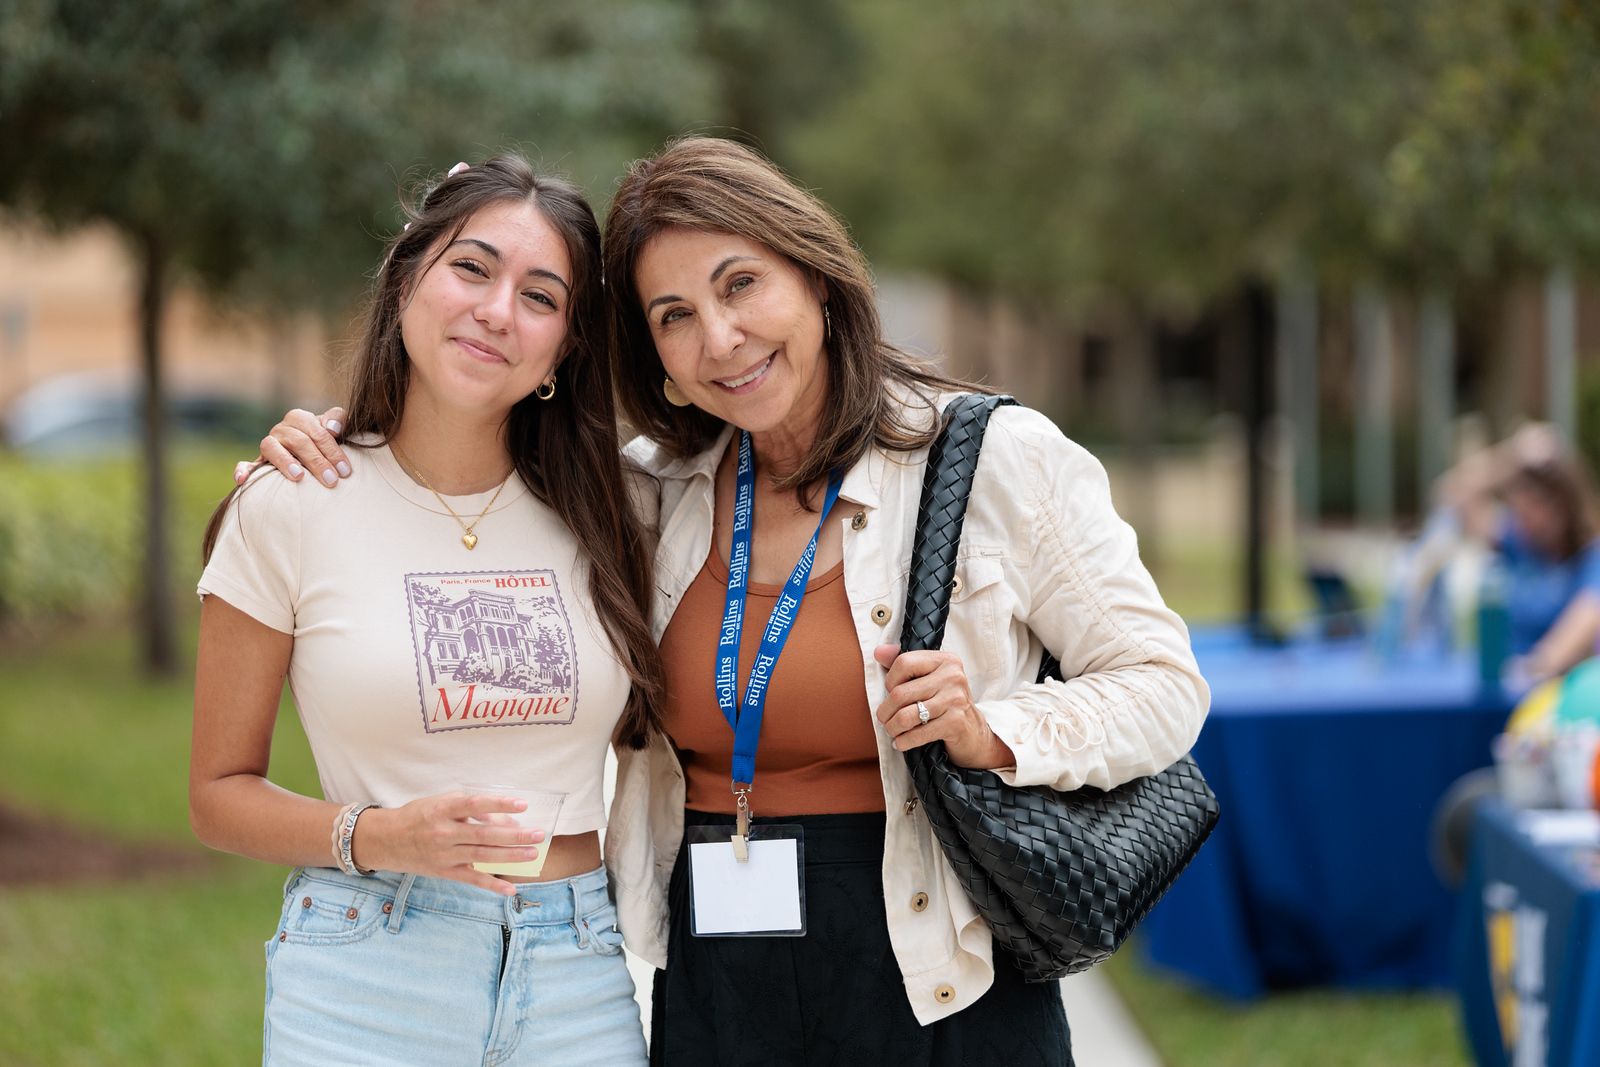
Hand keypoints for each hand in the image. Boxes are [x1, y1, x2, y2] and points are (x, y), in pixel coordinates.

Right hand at [234, 406, 350, 487]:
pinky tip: (242, 480)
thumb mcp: (335, 427)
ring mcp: (268, 444)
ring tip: (299, 476)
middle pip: (298, 441)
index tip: (345, 471)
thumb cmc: (325, 441)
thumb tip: (332, 429)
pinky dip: (243, 470)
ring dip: (284, 461)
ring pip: (271, 447)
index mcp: (299, 418)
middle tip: (332, 480)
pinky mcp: (258, 461)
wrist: (310, 451)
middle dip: (317, 461)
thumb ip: (337, 420)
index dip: (333, 451)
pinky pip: (247, 464)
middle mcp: (281, 429)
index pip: (317, 432)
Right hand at [352, 791, 543, 896]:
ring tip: (532, 854)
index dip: (499, 805)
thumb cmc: (418, 816)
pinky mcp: (444, 871)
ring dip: (510, 856)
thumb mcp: (439, 802)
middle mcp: (443, 833)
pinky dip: (492, 885)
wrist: (385, 840)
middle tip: (538, 834)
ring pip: (482, 856)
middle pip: (484, 835)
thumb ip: (469, 808)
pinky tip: (511, 888)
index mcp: (442, 810)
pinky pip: (472, 880)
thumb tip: (501, 819)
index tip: (522, 804)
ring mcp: (444, 855)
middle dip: (514, 836)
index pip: (474, 805)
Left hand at [873, 644, 1014, 769]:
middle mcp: (953, 676)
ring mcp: (956, 699)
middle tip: (884, 719)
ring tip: (892, 731)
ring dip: (892, 728)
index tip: (892, 692)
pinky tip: (901, 743)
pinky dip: (904, 741)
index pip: (904, 663)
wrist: (973, 732)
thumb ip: (903, 664)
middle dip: (885, 711)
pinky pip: (918, 734)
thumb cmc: (944, 703)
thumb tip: (879, 652)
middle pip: (900, 692)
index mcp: (946, 660)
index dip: (890, 680)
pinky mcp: (956, 723)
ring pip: (906, 716)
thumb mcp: (928, 678)